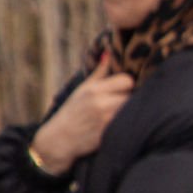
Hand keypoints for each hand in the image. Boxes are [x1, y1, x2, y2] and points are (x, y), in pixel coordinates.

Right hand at [30, 52, 132, 174]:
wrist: (59, 140)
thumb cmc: (72, 111)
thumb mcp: (83, 89)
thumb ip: (100, 72)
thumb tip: (109, 52)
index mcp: (94, 90)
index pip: (127, 80)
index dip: (128, 84)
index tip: (124, 88)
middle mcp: (101, 103)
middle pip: (133, 95)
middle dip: (131, 98)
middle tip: (125, 101)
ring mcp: (107, 120)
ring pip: (133, 110)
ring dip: (132, 111)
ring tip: (124, 113)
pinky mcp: (110, 135)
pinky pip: (129, 125)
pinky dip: (129, 124)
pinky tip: (123, 125)